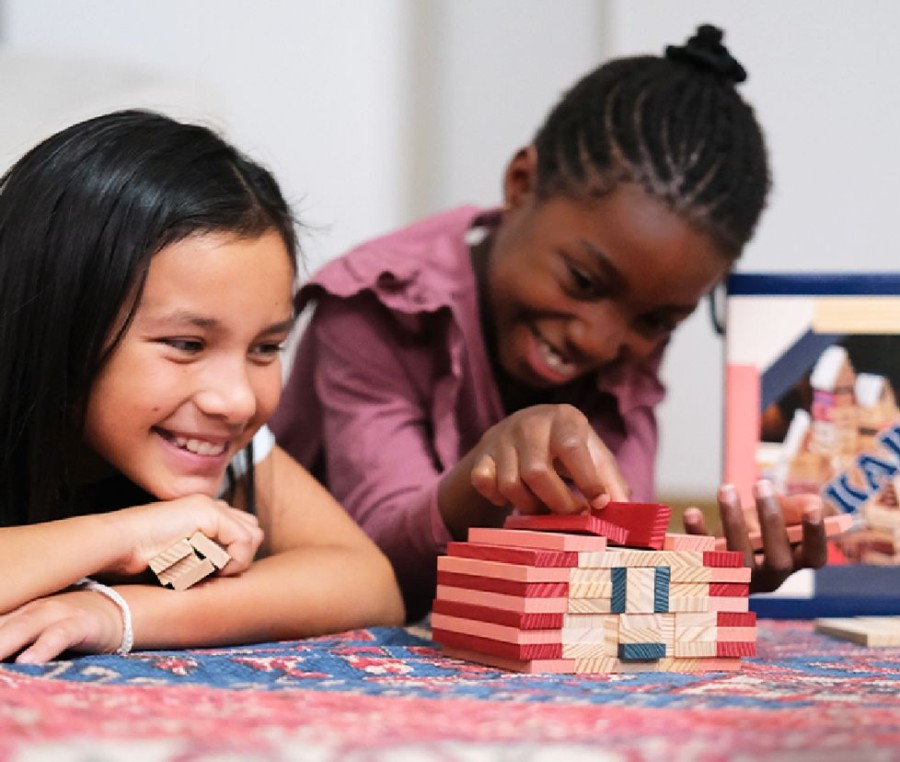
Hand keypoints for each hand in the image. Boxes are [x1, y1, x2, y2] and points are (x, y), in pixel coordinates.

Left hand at [0, 588, 124, 663]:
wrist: (118, 609)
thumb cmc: (69, 623)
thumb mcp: (34, 625)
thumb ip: (10, 635)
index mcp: (16, 610)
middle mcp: (31, 609)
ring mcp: (57, 613)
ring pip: (21, 628)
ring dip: (2, 643)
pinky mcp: (81, 624)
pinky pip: (58, 635)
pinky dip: (42, 647)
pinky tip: (27, 661)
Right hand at [110, 494, 263, 577]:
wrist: (114, 545)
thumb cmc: (138, 559)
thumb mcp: (178, 558)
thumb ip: (201, 556)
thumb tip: (224, 569)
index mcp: (202, 513)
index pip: (241, 530)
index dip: (235, 555)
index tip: (214, 575)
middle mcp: (209, 505)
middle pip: (252, 529)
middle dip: (242, 555)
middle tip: (216, 575)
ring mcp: (209, 506)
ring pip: (251, 535)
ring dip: (238, 559)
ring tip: (212, 573)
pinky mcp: (208, 513)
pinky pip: (242, 541)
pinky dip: (234, 560)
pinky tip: (211, 569)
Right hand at [468, 404, 629, 514]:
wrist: (522, 429)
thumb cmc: (567, 447)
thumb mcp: (594, 455)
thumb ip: (611, 481)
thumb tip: (626, 513)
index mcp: (563, 418)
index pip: (572, 447)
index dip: (586, 479)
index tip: (598, 504)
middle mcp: (529, 423)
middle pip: (537, 472)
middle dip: (558, 503)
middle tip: (573, 516)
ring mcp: (501, 439)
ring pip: (510, 484)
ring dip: (530, 506)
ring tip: (546, 509)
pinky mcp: (481, 455)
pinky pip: (484, 484)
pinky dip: (498, 499)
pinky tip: (514, 500)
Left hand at [683, 480, 827, 592]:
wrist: (728, 544)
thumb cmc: (765, 527)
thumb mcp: (785, 515)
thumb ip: (801, 508)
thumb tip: (814, 507)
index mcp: (797, 562)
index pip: (815, 557)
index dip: (815, 536)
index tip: (814, 510)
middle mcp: (770, 577)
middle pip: (777, 561)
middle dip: (772, 523)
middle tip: (762, 485)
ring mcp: (739, 577)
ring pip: (738, 559)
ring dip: (732, 522)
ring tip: (727, 489)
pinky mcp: (709, 569)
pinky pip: (700, 556)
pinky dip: (695, 535)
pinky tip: (692, 512)